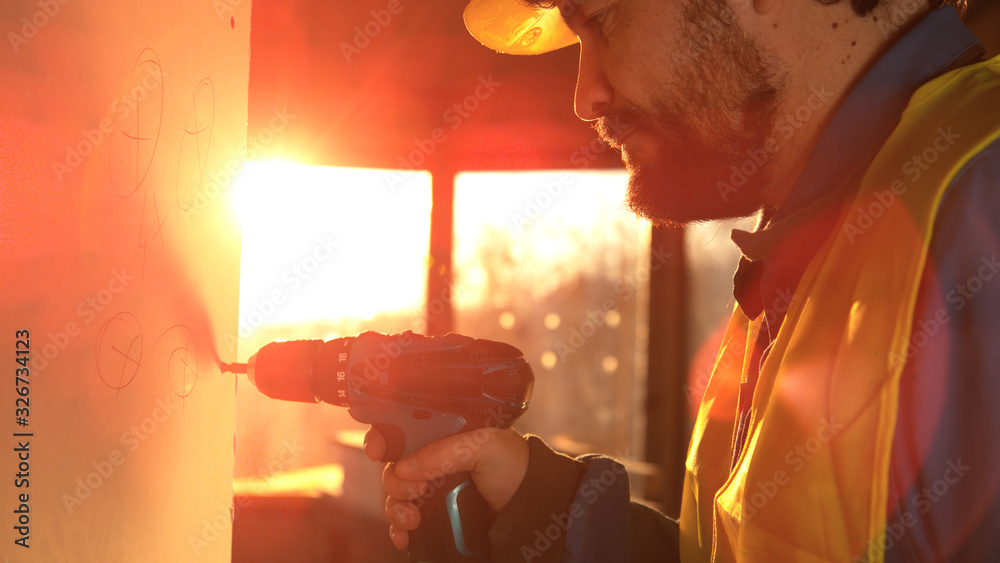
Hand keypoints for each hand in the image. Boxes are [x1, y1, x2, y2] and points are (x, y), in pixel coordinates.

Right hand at [363, 427, 529, 550]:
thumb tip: (403, 469)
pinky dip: (400, 532)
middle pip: (394, 469)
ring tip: (413, 520)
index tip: (379, 451)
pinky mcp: (436, 518)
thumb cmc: (515, 465)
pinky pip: (406, 525)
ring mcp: (433, 492)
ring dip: (396, 510)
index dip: (383, 439)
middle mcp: (432, 462)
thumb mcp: (484, 446)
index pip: (400, 431)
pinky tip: (405, 538)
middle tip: (417, 493)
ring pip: (396, 499)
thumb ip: (443, 452)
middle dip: (395, 482)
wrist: (534, 503)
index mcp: (440, 435)